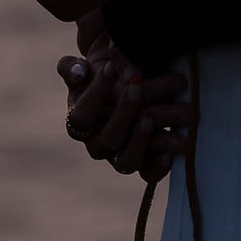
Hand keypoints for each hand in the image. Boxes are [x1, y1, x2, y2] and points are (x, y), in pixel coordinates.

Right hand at [58, 31, 191, 179]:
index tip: (109, 67)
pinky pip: (149, 173)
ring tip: (152, 115)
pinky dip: (158, 165)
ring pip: (126, 161)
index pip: (81, 116)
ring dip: (141, 138)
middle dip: (124, 110)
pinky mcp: (143, 164)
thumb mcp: (85, 68)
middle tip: (137, 84)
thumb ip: (72, 68)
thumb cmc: (105, 75)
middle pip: (108, 139)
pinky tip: (168, 149)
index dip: (94, 93)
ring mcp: (120, 156)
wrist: (130, 86)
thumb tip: (79, 72)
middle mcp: (98, 144)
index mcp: (80, 122)